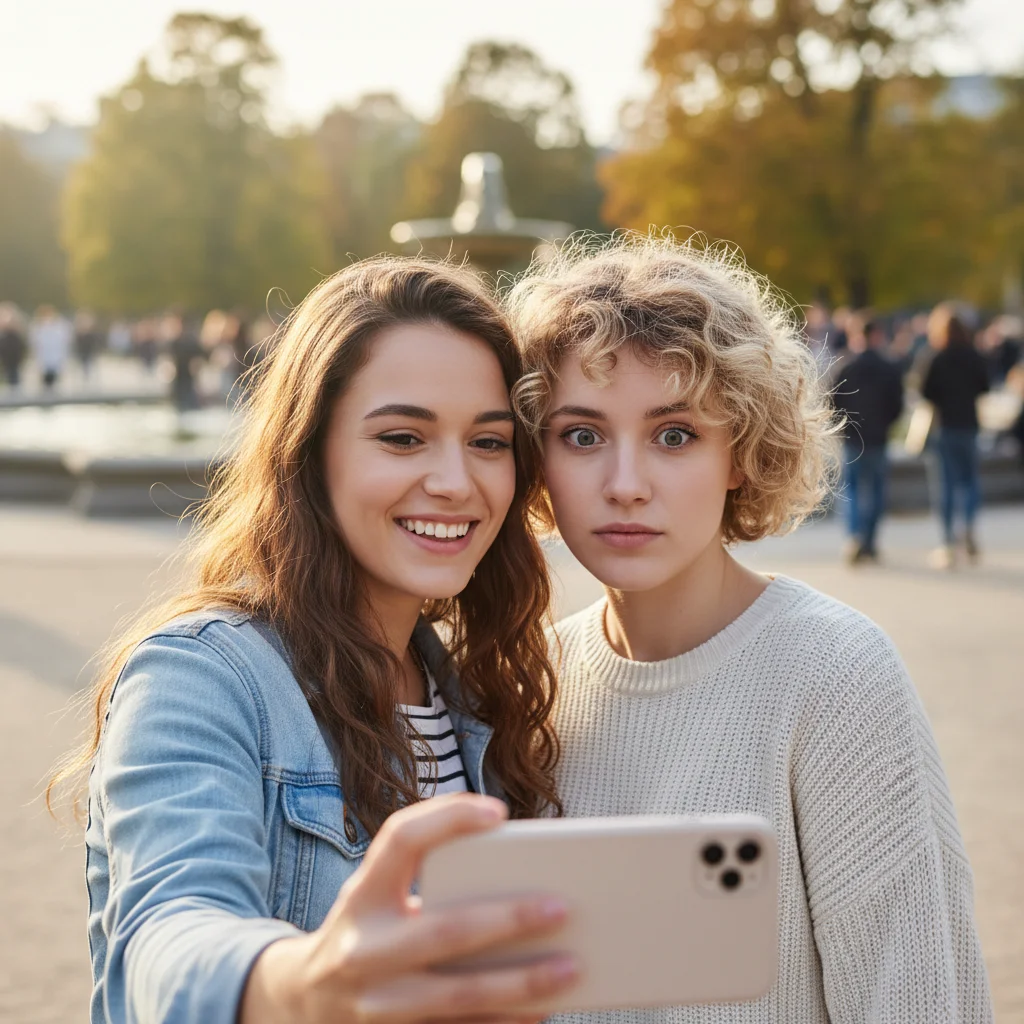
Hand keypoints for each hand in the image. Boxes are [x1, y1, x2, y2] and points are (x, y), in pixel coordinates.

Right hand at [241, 793, 575, 1023]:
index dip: (448, 819)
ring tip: (572, 967)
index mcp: (363, 894)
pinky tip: (544, 1010)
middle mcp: (364, 949)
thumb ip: (425, 874)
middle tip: (561, 907)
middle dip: (509, 919)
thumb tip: (517, 869)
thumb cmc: (366, 927)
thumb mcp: (377, 890)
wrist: (305, 999)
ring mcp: (377, 1005)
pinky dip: (505, 1022)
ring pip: (460, 996)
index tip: (499, 813)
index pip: (400, 840)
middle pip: (446, 929)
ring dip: (521, 983)